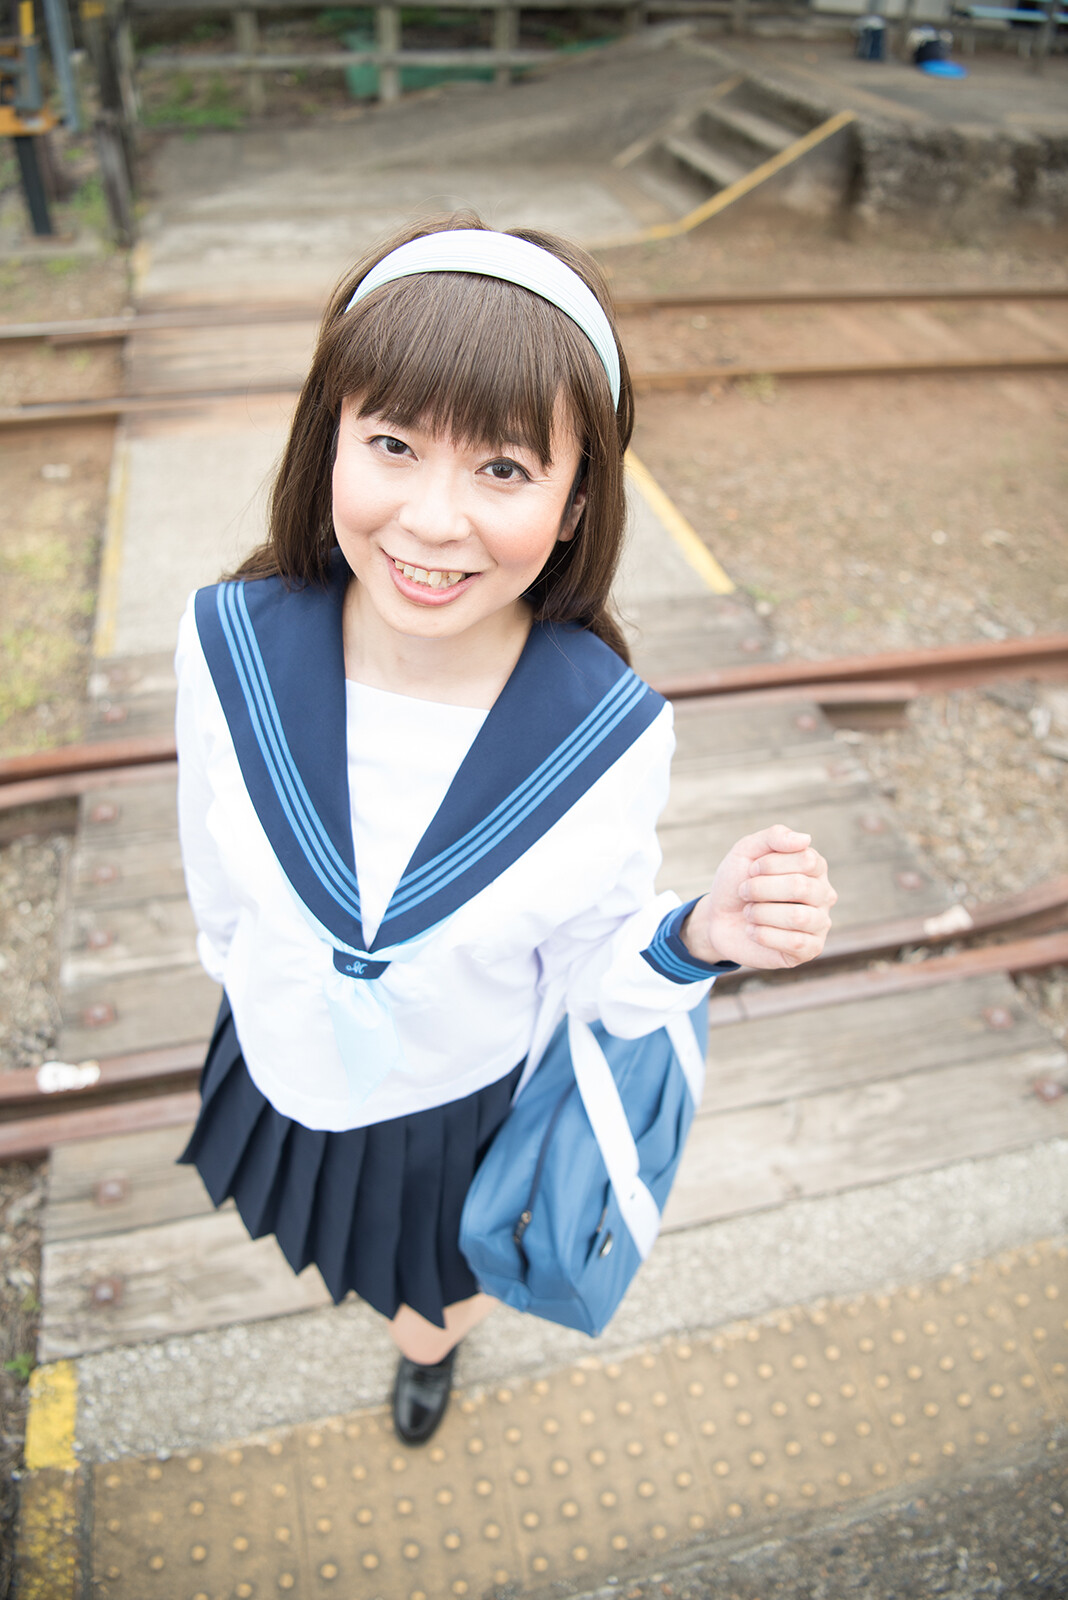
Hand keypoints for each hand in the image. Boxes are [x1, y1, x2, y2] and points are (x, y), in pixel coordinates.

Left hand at [681, 823, 836, 970]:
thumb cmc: (737, 882)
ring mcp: (819, 923)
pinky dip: (763, 935)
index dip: (770, 864)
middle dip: (760, 889)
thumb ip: (774, 837)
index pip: (806, 860)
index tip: (750, 870)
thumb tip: (806, 839)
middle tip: (744, 892)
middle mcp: (824, 894)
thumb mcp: (746, 851)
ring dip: (761, 913)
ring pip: (798, 917)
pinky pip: (794, 943)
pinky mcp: (809, 949)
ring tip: (749, 913)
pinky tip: (753, 931)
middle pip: (801, 887)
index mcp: (814, 867)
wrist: (718, 918)